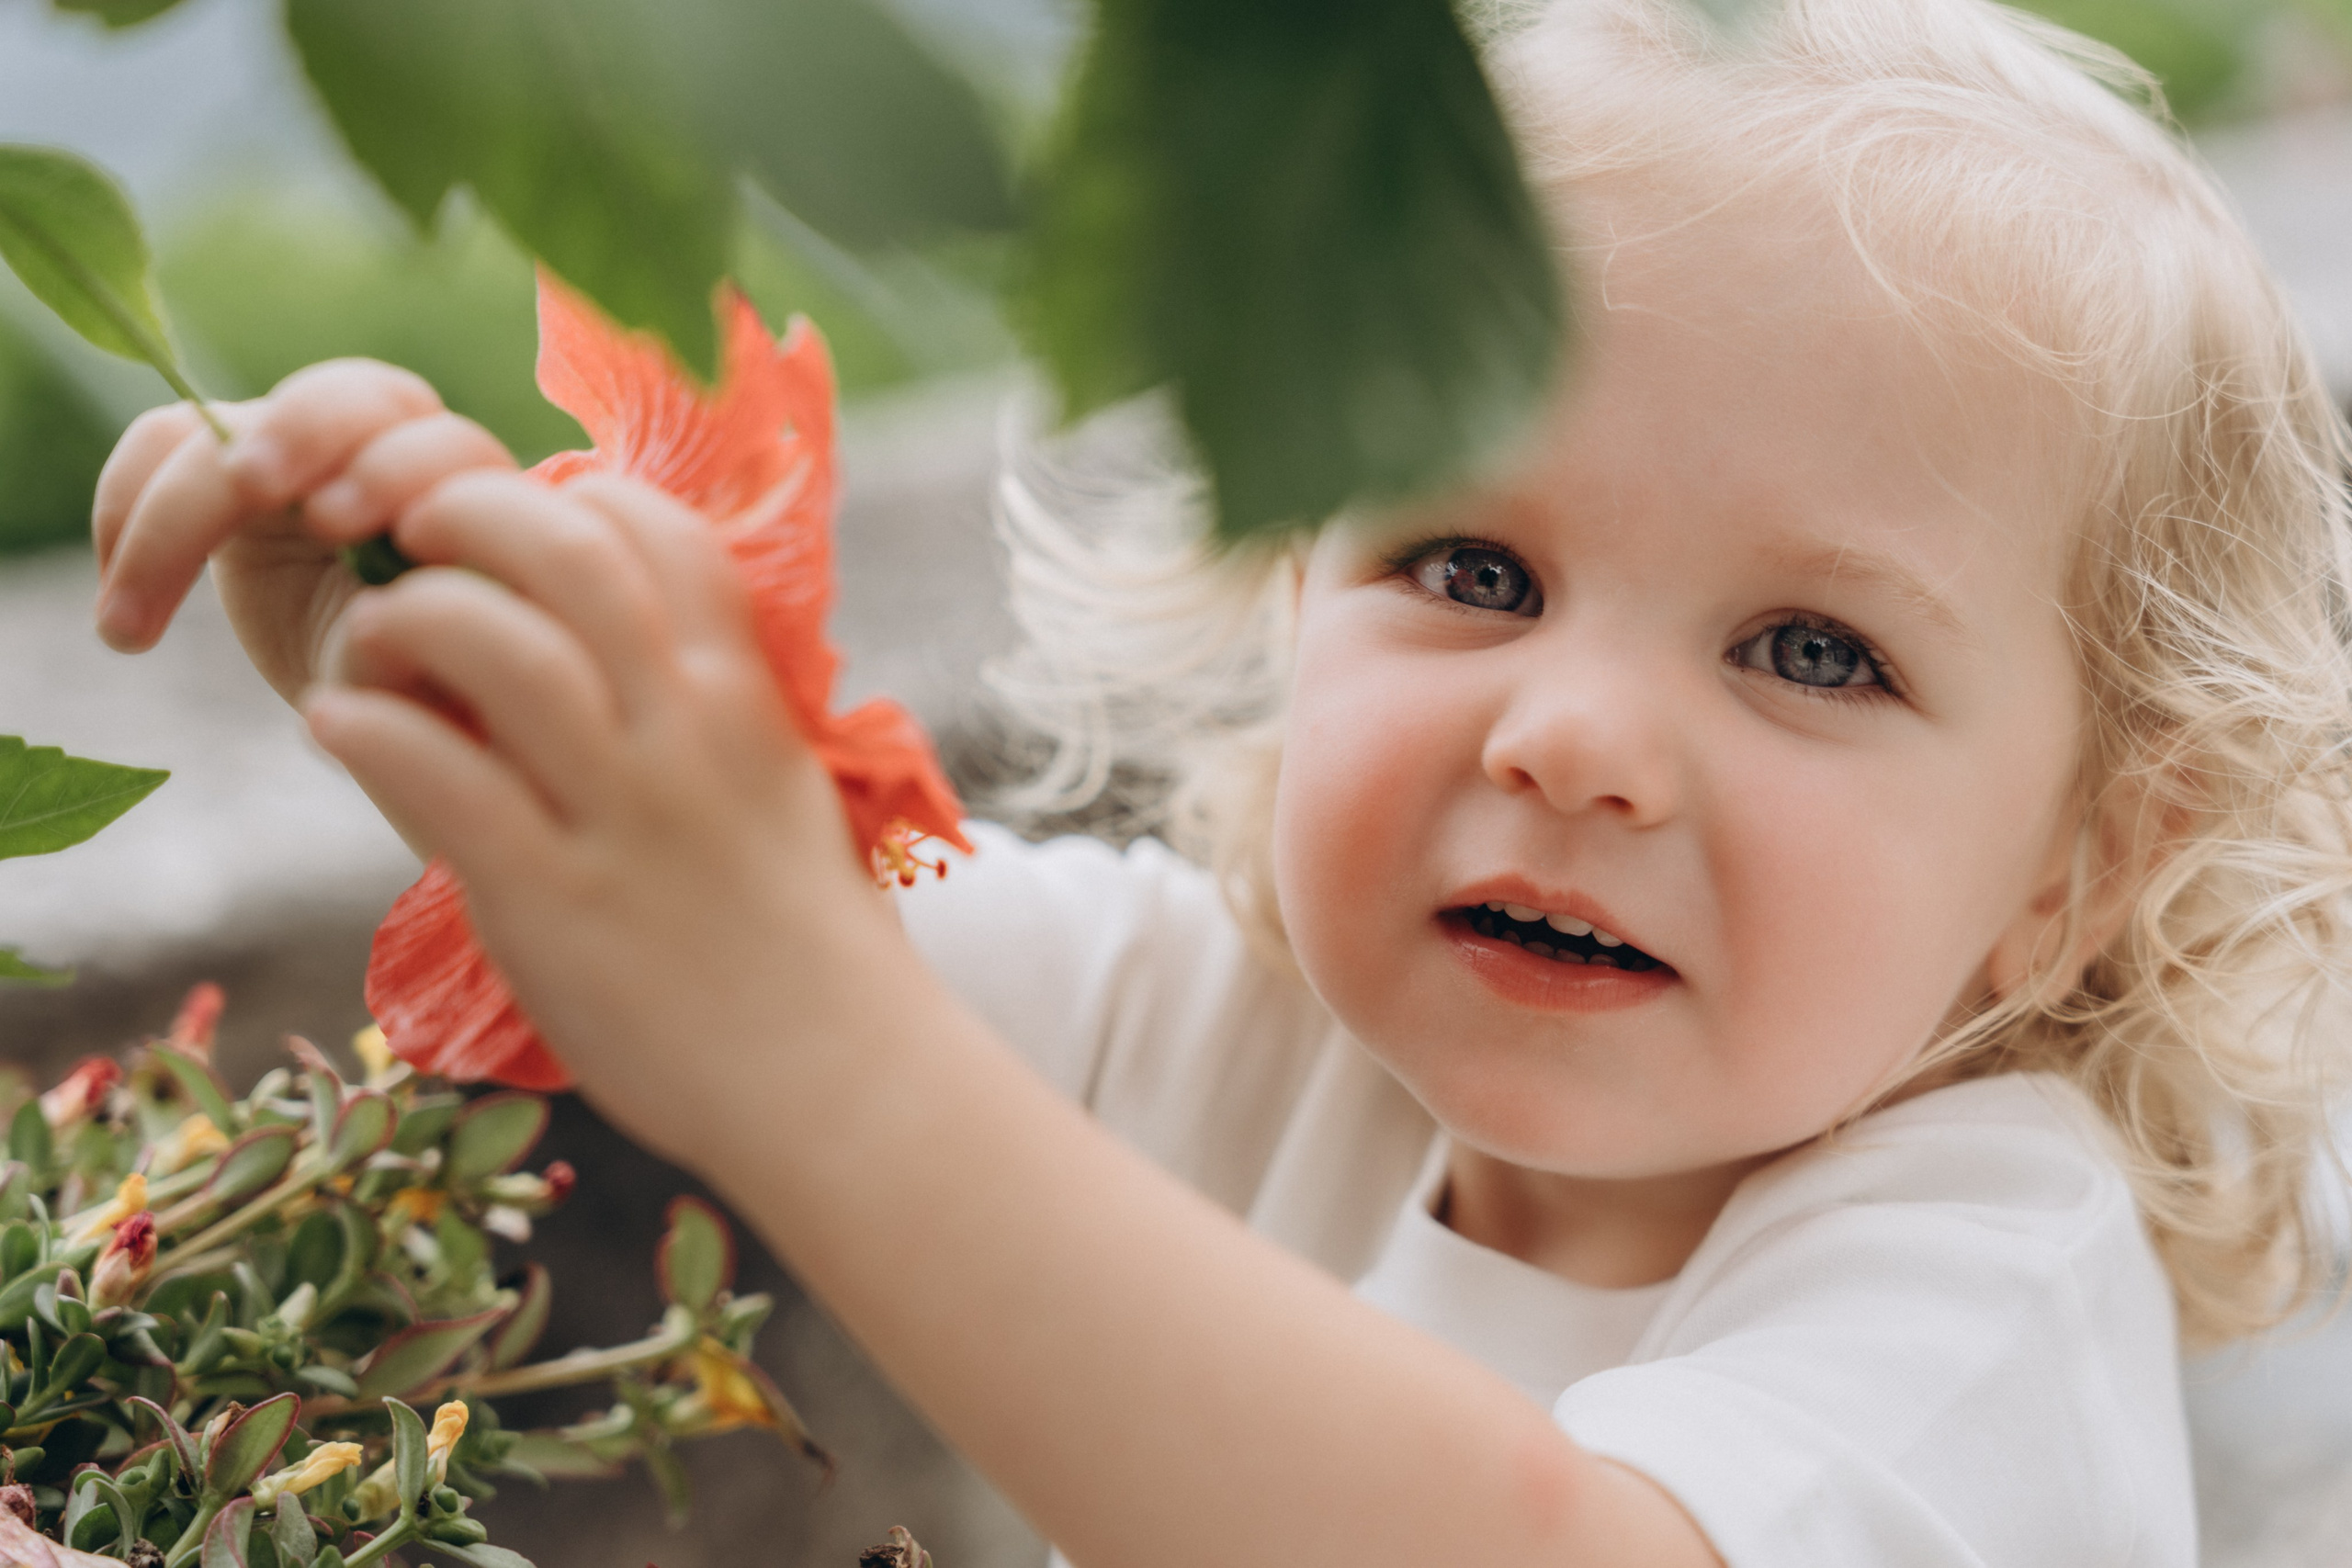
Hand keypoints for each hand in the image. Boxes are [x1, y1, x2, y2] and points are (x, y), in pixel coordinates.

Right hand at [92, 361, 514, 703]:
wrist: (372, 688)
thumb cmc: (416, 692)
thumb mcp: (420, 696)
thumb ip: (405, 658)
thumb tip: (374, 634)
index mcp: (468, 505)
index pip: (444, 446)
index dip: (394, 470)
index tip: (334, 523)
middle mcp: (397, 453)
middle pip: (351, 398)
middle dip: (298, 431)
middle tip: (249, 483)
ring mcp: (313, 449)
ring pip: (240, 416)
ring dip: (179, 498)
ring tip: (136, 608)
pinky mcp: (237, 458)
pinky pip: (165, 440)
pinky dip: (126, 508)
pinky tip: (116, 608)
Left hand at [302, 466, 896, 1162]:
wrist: (841, 1083)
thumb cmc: (813, 952)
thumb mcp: (784, 798)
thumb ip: (723, 722)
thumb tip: (656, 666)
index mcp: (746, 698)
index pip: (659, 526)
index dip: (570, 495)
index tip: (516, 527)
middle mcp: (685, 730)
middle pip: (563, 548)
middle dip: (466, 515)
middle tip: (408, 540)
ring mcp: (620, 811)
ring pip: (490, 640)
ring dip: (401, 616)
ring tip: (366, 648)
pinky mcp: (553, 898)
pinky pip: (434, 772)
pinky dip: (364, 726)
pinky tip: (337, 727)